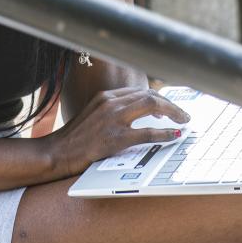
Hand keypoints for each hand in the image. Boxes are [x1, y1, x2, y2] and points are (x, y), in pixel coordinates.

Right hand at [42, 87, 189, 178]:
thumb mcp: (93, 114)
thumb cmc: (75, 137)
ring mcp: (113, 119)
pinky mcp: (115, 138)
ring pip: (151, 105)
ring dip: (172, 112)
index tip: (169, 107)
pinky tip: (173, 135)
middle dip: (170, 103)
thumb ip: (112, 110)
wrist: (58, 152)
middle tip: (183, 114)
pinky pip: (147, 132)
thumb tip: (135, 112)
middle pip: (149, 94)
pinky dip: (164, 133)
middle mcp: (111, 102)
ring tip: (183, 121)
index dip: (159, 97)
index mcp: (106, 96)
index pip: (140, 90)